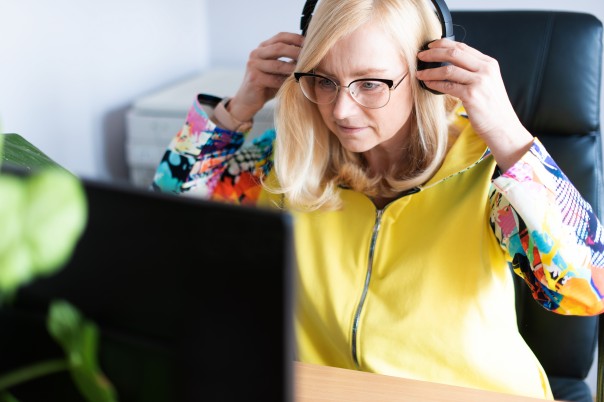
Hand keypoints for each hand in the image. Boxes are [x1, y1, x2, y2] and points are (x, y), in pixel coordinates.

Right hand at [228, 32, 303, 123]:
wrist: (248, 101)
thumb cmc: (267, 85)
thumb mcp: (278, 70)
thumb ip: (289, 61)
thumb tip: (311, 55)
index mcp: (263, 48)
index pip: (281, 37)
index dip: (296, 38)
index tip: (310, 44)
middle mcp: (256, 53)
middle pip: (279, 47)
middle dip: (296, 52)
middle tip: (311, 57)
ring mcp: (253, 65)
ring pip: (278, 64)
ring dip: (294, 68)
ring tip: (306, 71)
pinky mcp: (254, 78)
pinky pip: (274, 79)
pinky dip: (286, 82)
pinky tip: (296, 84)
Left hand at [416, 39, 532, 170]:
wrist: (503, 126)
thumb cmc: (492, 107)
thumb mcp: (488, 83)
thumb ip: (474, 71)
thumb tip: (450, 64)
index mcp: (489, 64)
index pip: (463, 47)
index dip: (444, 44)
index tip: (430, 45)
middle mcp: (485, 69)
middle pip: (454, 53)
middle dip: (433, 52)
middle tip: (420, 55)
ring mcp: (479, 82)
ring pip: (448, 69)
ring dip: (430, 71)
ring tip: (419, 73)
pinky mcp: (471, 95)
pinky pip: (447, 86)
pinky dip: (434, 84)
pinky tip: (427, 84)